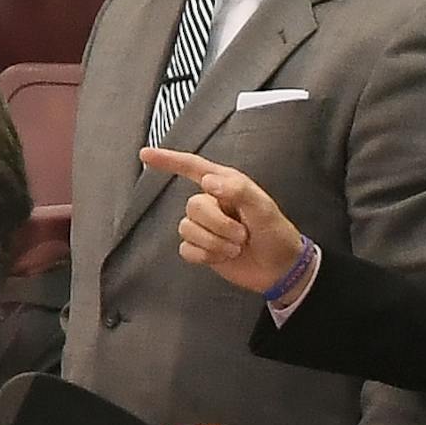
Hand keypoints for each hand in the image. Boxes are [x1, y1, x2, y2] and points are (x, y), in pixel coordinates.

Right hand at [141, 146, 306, 295]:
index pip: (192, 167)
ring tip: (236, 247)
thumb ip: (237, 189)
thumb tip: (207, 182)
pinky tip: (223, 257)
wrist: (279, 269)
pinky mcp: (202, 248)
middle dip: (218, 225)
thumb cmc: (276, 233)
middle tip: (242, 235)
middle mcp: (212, 203)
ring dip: (214, 242)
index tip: (145, 154)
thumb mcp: (263, 207)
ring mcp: (205, 227)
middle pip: (193, 206)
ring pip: (187, 229)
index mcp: (225, 185)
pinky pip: (186, 249)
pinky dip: (205, 255)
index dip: (169, 160)